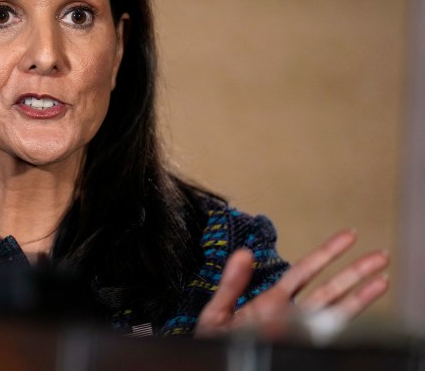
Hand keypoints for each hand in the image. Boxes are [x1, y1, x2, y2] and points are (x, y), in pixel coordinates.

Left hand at [195, 229, 388, 338]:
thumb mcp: (217, 312)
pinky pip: (323, 334)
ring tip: (382, 279)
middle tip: (379, 255)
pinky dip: (339, 321)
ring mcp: (297, 334)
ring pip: (334, 311)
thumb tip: (242, 253)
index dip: (326, 254)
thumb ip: (232, 285)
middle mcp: (290, 316)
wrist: (213, 364)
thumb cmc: (214, 343)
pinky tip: (357, 307)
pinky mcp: (298, 349)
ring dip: (359, 295)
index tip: (347, 237)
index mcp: (271, 302)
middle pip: (329, 289)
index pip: (304, 272)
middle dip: (354, 272)